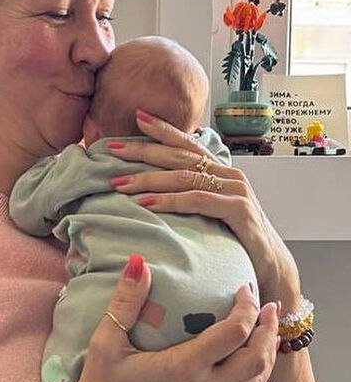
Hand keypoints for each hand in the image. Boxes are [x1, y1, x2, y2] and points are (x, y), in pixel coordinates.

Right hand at [67, 254, 278, 381]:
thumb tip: (138, 262)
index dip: (246, 307)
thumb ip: (126, 301)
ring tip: (266, 335)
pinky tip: (258, 377)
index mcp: (183, 366)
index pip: (233, 332)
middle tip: (270, 309)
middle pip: (256, 358)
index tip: (243, 290)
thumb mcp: (106, 340)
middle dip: (268, 330)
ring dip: (266, 357)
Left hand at [104, 109, 300, 303]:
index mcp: (221, 171)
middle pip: (180, 156)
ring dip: (148, 179)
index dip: (163, 129)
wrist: (270, 266)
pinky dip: (170, 201)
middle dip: (143, 150)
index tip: (137, 115)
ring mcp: (236, 190)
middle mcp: (229, 175)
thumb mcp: (209, 212)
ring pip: (185, 177)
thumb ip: (190, 194)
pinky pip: (198, 200)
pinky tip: (146, 203)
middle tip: (112, 148)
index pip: (188, 143)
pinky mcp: (239, 210)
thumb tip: (152, 188)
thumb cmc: (235, 240)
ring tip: (119, 183)